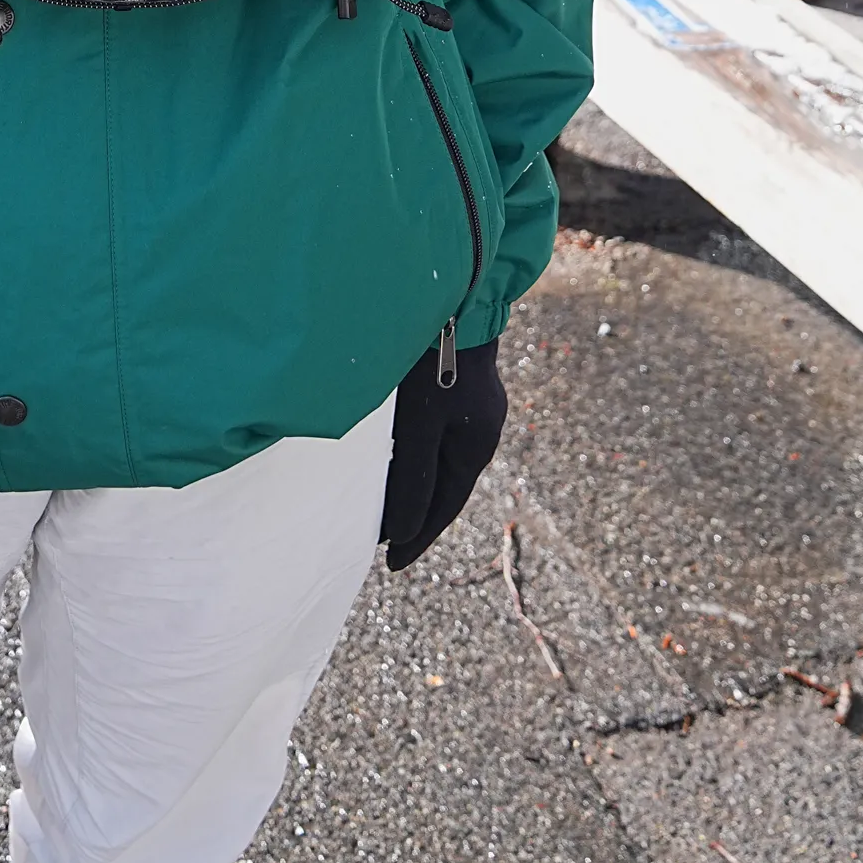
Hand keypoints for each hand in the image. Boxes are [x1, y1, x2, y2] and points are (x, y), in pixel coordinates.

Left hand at [380, 341, 506, 570]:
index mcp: (475, 448)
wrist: (453, 296)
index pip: (444, 508)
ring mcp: (470, 406)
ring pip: (437, 459)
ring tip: (384, 502)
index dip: (418, 538)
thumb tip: (404, 532)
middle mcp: (478, 431)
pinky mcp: (454, 383)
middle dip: (415, 515)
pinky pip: (434, 434)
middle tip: (385, 540)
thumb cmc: (435, 362)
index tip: (392, 565)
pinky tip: (394, 451)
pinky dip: (413, 454)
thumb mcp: (420, 425)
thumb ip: (413, 479)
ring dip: (413, 483)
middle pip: (443, 487)